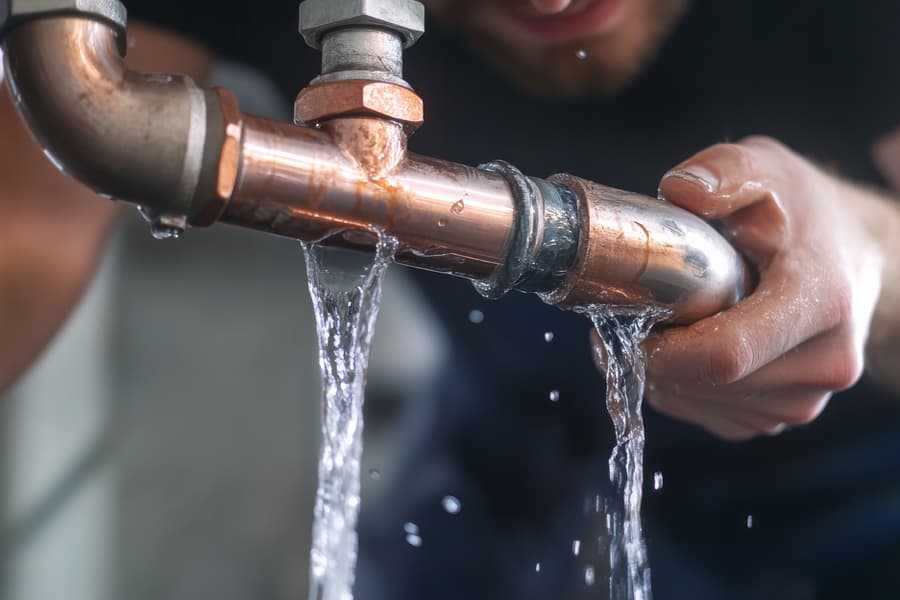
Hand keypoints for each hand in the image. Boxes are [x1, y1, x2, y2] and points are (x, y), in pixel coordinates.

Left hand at [635, 136, 886, 440]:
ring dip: (667, 378)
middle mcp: (825, 363)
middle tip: (626, 322)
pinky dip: (686, 391)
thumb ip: (725, 171)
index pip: (725, 354)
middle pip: (711, 384)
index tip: (628, 324)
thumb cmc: (801, 212)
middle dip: (656, 359)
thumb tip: (679, 189)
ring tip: (655, 331)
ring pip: (710, 406)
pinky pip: (718, 417)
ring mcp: (809, 396)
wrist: (850, 254)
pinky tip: (683, 352)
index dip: (662, 349)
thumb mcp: (767, 170)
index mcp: (820, 303)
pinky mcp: (788, 412)